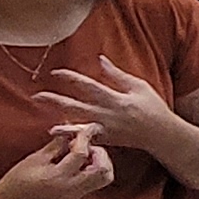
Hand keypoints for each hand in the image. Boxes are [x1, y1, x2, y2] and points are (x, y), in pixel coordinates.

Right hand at [0, 127, 114, 198]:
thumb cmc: (18, 178)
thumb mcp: (35, 158)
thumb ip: (56, 145)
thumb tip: (71, 132)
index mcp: (58, 176)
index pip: (81, 154)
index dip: (85, 137)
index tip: (86, 127)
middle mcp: (72, 187)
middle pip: (104, 170)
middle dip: (100, 153)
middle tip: (86, 145)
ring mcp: (76, 194)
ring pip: (104, 178)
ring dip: (100, 162)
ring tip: (84, 153)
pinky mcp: (76, 196)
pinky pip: (96, 182)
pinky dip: (95, 169)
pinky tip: (81, 162)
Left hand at [32, 54, 173, 146]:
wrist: (161, 134)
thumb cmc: (153, 107)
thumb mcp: (138, 86)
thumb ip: (117, 74)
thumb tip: (100, 59)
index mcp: (115, 98)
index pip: (88, 86)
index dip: (71, 78)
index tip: (55, 72)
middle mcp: (107, 114)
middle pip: (77, 106)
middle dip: (56, 101)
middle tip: (37, 96)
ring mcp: (106, 129)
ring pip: (78, 124)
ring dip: (61, 122)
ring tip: (45, 119)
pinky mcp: (106, 139)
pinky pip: (86, 138)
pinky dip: (72, 136)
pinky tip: (58, 134)